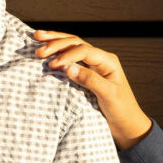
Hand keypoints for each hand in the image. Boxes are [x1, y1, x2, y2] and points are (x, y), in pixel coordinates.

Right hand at [34, 31, 152, 147]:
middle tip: (39, 51)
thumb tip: (68, 68)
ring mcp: (92, 66)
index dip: (67, 55)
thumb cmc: (121, 110)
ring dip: (54, 42)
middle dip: (56, 44)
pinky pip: (69, 58)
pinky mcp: (85, 74)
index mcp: (108, 61)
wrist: (126, 125)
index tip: (53, 65)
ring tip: (37, 37)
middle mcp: (100, 60)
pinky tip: (45, 49)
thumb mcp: (108, 95)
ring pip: (71, 47)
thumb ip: (90, 80)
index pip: (84, 50)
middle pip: (75, 43)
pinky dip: (56, 52)